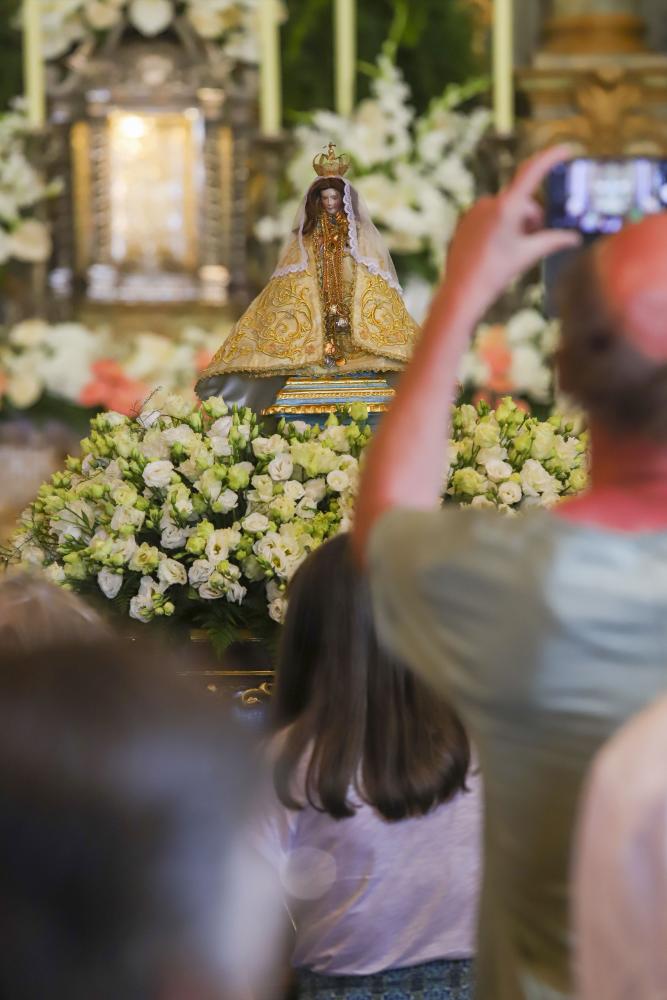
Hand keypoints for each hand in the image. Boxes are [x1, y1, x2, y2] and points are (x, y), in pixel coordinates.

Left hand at [444, 145, 581, 313]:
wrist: (462, 291)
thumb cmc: (495, 273)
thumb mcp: (528, 254)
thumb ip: (553, 241)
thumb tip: (575, 238)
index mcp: (506, 207)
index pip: (532, 172)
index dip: (550, 158)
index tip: (565, 150)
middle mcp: (489, 203)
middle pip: (522, 202)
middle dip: (533, 218)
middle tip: (535, 240)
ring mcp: (475, 210)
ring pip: (507, 210)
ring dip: (517, 224)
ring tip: (512, 251)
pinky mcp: (466, 220)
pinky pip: (491, 217)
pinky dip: (501, 228)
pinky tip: (496, 251)